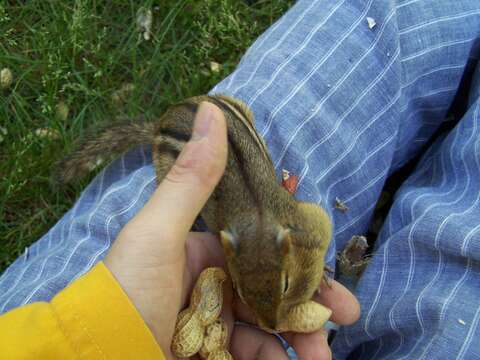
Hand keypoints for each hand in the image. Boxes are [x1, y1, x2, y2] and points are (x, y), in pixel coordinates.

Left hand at [104, 101, 359, 359]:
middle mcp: (210, 284)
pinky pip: (252, 353)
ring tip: (322, 355)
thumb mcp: (159, 233)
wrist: (99, 355)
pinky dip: (275, 358)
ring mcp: (213, 321)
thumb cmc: (129, 290)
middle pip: (273, 289)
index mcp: (203, 250)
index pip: (261, 249)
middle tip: (346, 313)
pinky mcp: (211, 352)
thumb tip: (212, 109)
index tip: (328, 267)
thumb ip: (192, 179)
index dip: (297, 257)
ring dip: (301, 336)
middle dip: (311, 302)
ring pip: (269, 325)